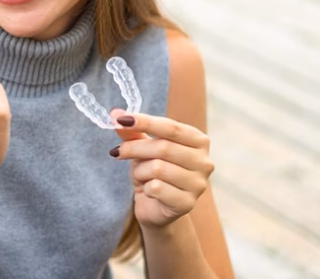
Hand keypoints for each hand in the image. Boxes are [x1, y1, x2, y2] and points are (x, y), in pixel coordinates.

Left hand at [109, 109, 213, 228]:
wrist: (155, 207)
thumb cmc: (152, 172)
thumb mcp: (142, 148)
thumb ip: (132, 131)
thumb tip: (115, 113)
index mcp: (198, 141)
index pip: (171, 127)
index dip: (145, 122)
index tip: (122, 120)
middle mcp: (204, 161)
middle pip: (163, 147)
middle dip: (134, 148)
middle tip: (117, 151)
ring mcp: (198, 184)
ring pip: (158, 168)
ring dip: (140, 171)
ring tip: (140, 176)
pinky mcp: (187, 203)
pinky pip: (156, 188)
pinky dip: (145, 187)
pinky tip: (149, 190)